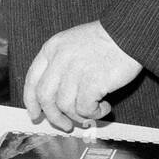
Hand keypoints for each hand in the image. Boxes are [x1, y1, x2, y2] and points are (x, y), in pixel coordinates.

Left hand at [22, 21, 142, 131]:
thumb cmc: (104, 41)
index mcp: (51, 49)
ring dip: (79, 116)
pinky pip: (85, 109)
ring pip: (65, 106)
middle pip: (45, 97)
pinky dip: (95, 113)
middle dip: (54, 117)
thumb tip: (54, 99)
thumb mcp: (71, 44)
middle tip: (65, 125)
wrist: (128, 33)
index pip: (32, 80)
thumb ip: (59, 65)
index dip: (31, 101)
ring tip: (94, 110)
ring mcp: (75, 70)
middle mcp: (59, 59)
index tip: (35, 114)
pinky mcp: (93, 81)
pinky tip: (104, 106)